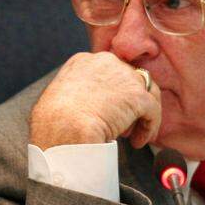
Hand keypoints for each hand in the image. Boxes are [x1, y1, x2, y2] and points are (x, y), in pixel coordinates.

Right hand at [29, 52, 161, 149]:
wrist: (63, 128)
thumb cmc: (52, 124)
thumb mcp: (58, 101)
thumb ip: (76, 97)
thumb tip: (82, 111)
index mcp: (83, 62)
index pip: (109, 72)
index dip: (113, 94)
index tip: (109, 113)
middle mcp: (105, 62)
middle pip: (129, 79)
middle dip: (128, 103)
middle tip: (123, 127)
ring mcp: (123, 76)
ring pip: (145, 92)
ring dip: (142, 114)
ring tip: (134, 136)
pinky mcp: (137, 95)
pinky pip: (152, 110)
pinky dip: (149, 126)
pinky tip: (139, 142)